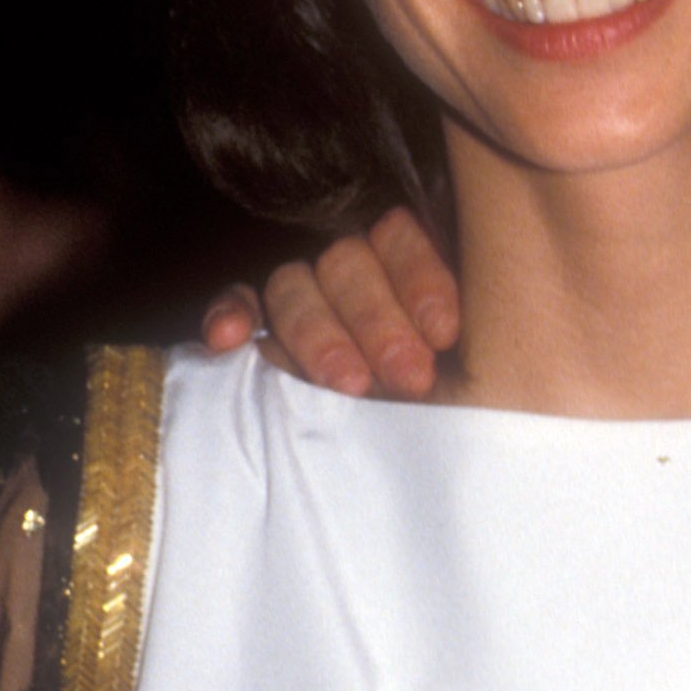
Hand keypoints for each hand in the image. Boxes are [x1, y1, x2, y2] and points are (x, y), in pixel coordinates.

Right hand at [199, 209, 460, 396]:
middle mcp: (348, 261)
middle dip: (379, 324)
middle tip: (410, 377)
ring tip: (350, 383)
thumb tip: (459, 333)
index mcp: (402, 253)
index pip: (402, 240)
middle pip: (347, 267)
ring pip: (293, 288)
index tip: (444, 334)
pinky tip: (229, 337)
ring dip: (319, 335)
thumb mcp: (461, 346)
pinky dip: (231, 312)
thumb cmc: (453, 385)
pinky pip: (236, 299)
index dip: (422, 282)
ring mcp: (297, 285)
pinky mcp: (252, 313)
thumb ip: (450, 326)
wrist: (414, 449)